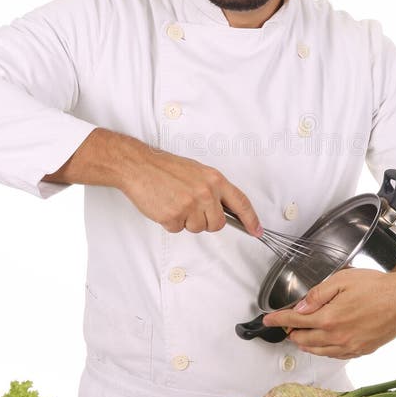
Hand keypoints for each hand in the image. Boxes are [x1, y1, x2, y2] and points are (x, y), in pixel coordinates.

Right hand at [43, 128, 261, 235]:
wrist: (139, 166)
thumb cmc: (165, 168)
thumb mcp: (196, 171)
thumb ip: (212, 189)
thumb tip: (222, 208)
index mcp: (214, 179)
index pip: (240, 202)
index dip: (251, 219)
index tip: (256, 231)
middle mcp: (205, 192)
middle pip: (217, 224)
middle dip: (206, 222)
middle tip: (190, 208)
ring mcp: (190, 205)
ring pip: (198, 228)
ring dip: (186, 222)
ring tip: (175, 202)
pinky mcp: (174, 216)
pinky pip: (178, 229)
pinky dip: (171, 222)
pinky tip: (165, 206)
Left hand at [262, 252, 395, 358]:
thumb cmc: (376, 287)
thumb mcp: (342, 280)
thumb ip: (318, 295)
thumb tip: (300, 307)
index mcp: (330, 318)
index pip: (295, 321)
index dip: (278, 320)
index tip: (268, 320)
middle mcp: (338, 337)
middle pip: (303, 340)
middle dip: (291, 332)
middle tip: (286, 323)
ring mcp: (350, 347)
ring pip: (318, 351)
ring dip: (305, 343)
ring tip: (300, 334)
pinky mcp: (361, 351)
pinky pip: (334, 355)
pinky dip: (323, 350)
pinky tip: (323, 343)